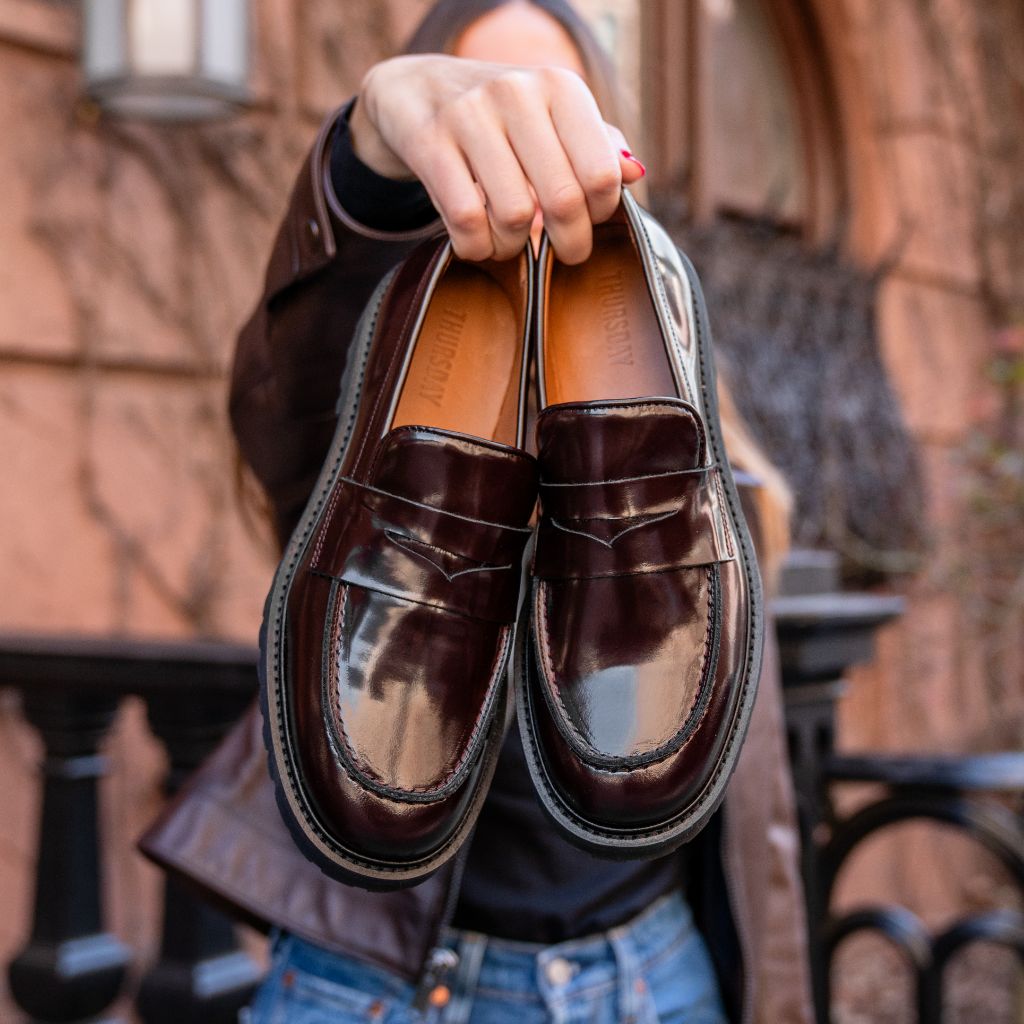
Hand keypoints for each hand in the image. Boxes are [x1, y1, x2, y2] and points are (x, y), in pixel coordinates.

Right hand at [349, 55, 644, 263]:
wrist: (416, 88)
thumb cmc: (499, 117)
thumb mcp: (552, 118)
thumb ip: (597, 146)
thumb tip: (635, 175)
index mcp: (559, 87)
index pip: (601, 173)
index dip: (599, 214)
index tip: (587, 221)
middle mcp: (517, 92)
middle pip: (563, 200)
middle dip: (568, 243)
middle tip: (562, 251)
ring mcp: (469, 115)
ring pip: (514, 216)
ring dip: (514, 246)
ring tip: (510, 240)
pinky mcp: (429, 142)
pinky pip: (467, 221)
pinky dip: (476, 247)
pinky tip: (477, 241)